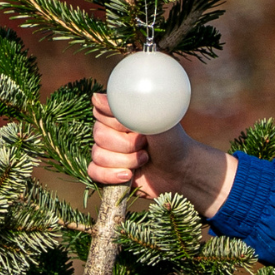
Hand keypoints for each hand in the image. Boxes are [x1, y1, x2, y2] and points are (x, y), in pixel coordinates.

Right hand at [90, 93, 236, 216]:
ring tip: (144, 161)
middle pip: (98, 135)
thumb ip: (130, 106)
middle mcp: (112, 131)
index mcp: (121, 114)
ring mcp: (109, 152)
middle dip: (125, 144)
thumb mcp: (156, 120)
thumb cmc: (172, 142)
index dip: (117, 122)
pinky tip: (128, 176)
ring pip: (97, 155)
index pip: (100, 111)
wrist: (181, 173)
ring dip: (124, 161)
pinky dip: (110, 175)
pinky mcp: (108, 172)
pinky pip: (93, 172)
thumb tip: (95, 98)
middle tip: (145, 145)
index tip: (134, 126)